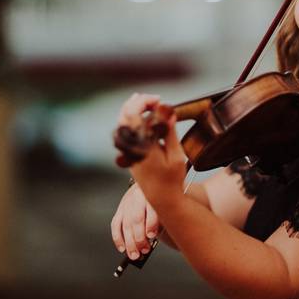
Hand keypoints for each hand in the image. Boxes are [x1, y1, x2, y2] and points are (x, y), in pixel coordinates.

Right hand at [110, 183, 159, 259]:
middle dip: (139, 237)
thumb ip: (162, 221)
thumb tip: (152, 239)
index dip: (150, 224)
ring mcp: (127, 203)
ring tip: (134, 255)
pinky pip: (116, 225)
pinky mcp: (120, 209)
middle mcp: (138, 197)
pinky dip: (118, 238)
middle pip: (136, 219)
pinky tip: (122, 248)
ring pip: (125, 224)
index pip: (150, 209)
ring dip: (129, 242)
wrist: (152, 185)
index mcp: (153, 195)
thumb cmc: (161, 201)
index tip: (151, 236)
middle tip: (144, 250)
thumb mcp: (166, 207)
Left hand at [115, 93, 186, 208]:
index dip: (144, 102)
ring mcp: (127, 150)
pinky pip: (125, 130)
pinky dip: (131, 119)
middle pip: (124, 115)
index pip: (134, 116)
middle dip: (138, 102)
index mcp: (142, 146)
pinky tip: (141, 115)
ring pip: (122, 122)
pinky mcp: (128, 153)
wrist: (162, 198)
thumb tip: (167, 112)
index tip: (159, 100)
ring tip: (147, 102)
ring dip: (133, 109)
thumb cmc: (173, 179)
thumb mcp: (177, 156)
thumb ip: (170, 133)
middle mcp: (131, 147)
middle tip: (154, 100)